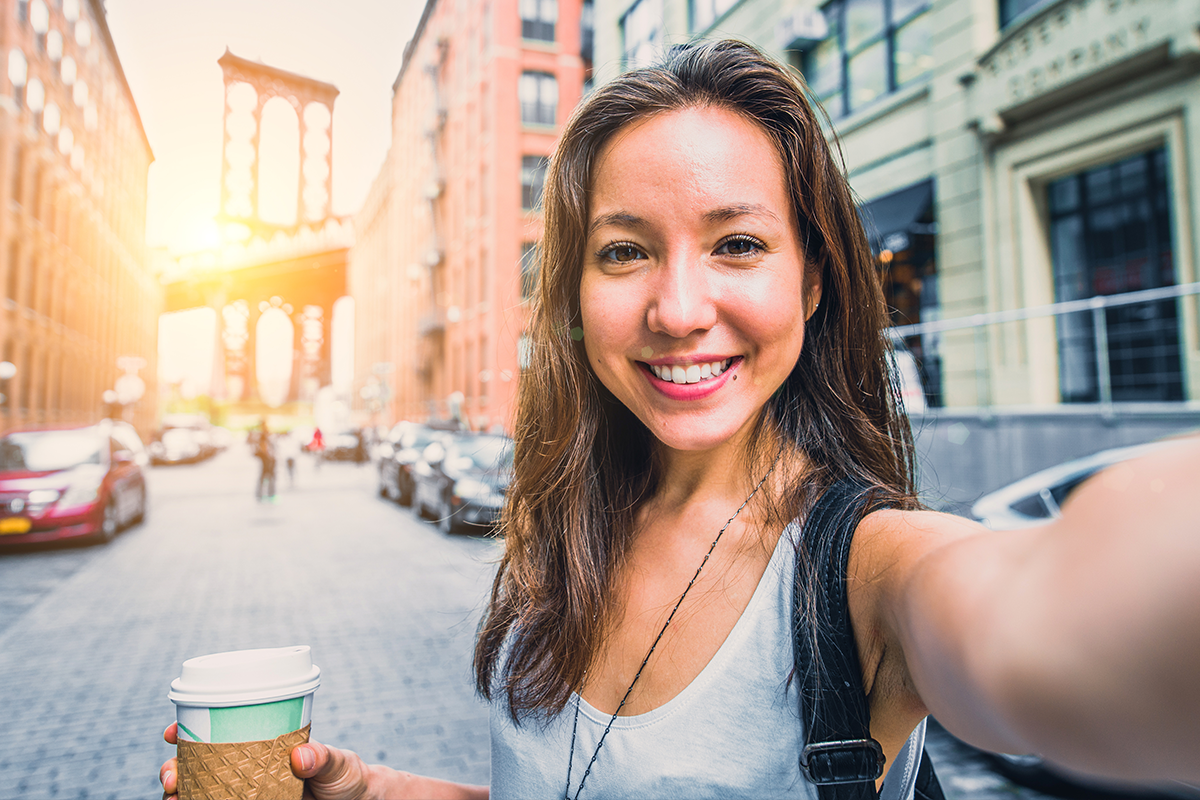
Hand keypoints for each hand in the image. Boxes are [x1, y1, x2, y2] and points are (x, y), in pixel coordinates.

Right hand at [159, 723, 373, 799]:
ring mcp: (245, 793)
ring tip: (173, 798)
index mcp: (260, 745)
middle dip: (173, 769)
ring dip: (180, 794)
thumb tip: (300, 756)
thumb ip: (324, 758)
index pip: (218, 733)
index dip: (187, 732)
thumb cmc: (346, 777)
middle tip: (171, 776)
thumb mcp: (338, 764)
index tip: (171, 733)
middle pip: (197, 767)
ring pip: (200, 792)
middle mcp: (246, 769)